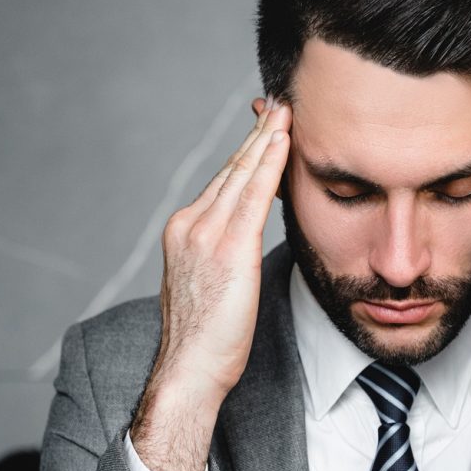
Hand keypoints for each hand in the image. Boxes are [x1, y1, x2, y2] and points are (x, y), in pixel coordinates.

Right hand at [155, 98, 291, 399]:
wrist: (189, 367)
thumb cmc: (205, 340)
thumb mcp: (209, 286)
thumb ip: (221, 256)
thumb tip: (241, 247)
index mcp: (183, 231)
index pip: (222, 182)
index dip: (246, 153)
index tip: (264, 128)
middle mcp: (190, 224)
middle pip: (231, 169)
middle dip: (257, 135)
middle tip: (279, 103)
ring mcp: (205, 233)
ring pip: (242, 173)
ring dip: (267, 138)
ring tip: (287, 110)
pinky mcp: (228, 246)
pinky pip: (254, 194)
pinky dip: (270, 162)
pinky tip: (284, 140)